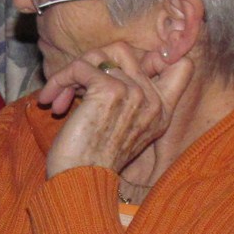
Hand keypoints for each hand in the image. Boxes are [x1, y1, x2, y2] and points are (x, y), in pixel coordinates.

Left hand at [37, 45, 192, 179]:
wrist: (80, 182)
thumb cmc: (91, 159)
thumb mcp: (120, 127)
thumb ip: (125, 97)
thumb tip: (103, 62)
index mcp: (161, 111)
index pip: (182, 66)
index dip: (154, 57)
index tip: (120, 70)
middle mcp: (153, 101)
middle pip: (124, 51)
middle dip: (93, 63)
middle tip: (75, 88)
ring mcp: (135, 93)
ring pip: (100, 55)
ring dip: (73, 71)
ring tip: (60, 96)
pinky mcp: (111, 90)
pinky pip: (81, 67)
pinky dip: (60, 79)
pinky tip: (52, 99)